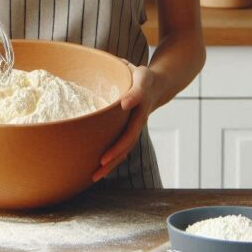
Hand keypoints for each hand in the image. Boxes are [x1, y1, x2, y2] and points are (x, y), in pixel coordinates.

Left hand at [92, 62, 158, 181]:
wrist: (156, 87)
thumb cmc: (143, 78)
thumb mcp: (140, 75)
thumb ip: (134, 88)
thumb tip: (124, 102)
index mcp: (141, 103)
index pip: (135, 109)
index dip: (128, 111)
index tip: (120, 111)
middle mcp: (139, 120)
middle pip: (128, 140)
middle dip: (115, 153)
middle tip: (100, 164)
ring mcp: (134, 128)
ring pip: (124, 149)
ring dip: (111, 163)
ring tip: (95, 176)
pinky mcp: (129, 132)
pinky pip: (121, 149)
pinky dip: (111, 160)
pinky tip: (98, 170)